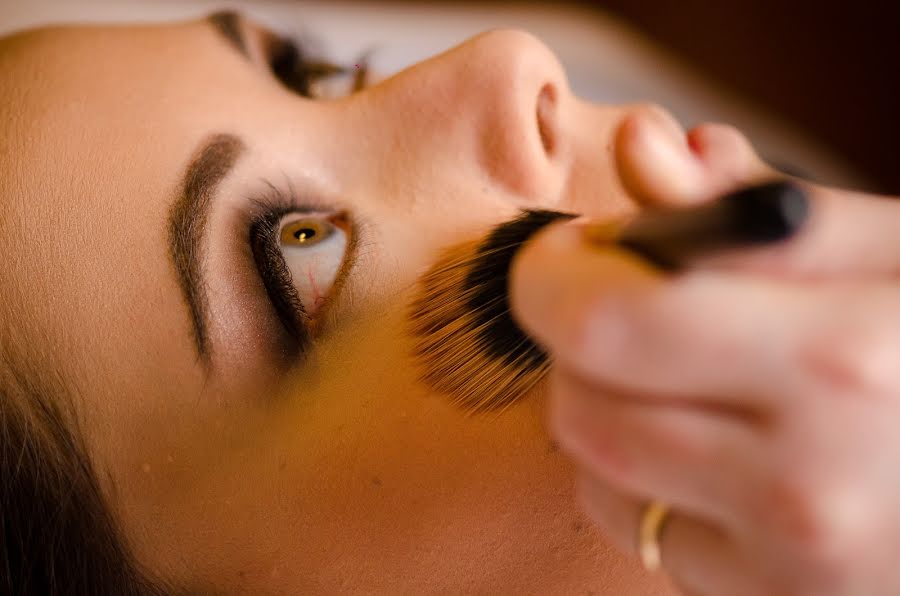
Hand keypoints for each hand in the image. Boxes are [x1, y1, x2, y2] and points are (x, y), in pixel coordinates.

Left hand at [509, 116, 899, 595]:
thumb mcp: (887, 254)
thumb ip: (748, 209)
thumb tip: (640, 147)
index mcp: (843, 362)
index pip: (610, 321)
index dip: (554, 277)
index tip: (566, 256)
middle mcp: (809, 482)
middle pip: (581, 404)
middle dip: (574, 342)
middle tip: (623, 309)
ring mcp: (788, 564)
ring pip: (594, 472)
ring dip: (599, 408)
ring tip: (670, 376)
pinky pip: (636, 532)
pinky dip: (637, 480)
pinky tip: (700, 449)